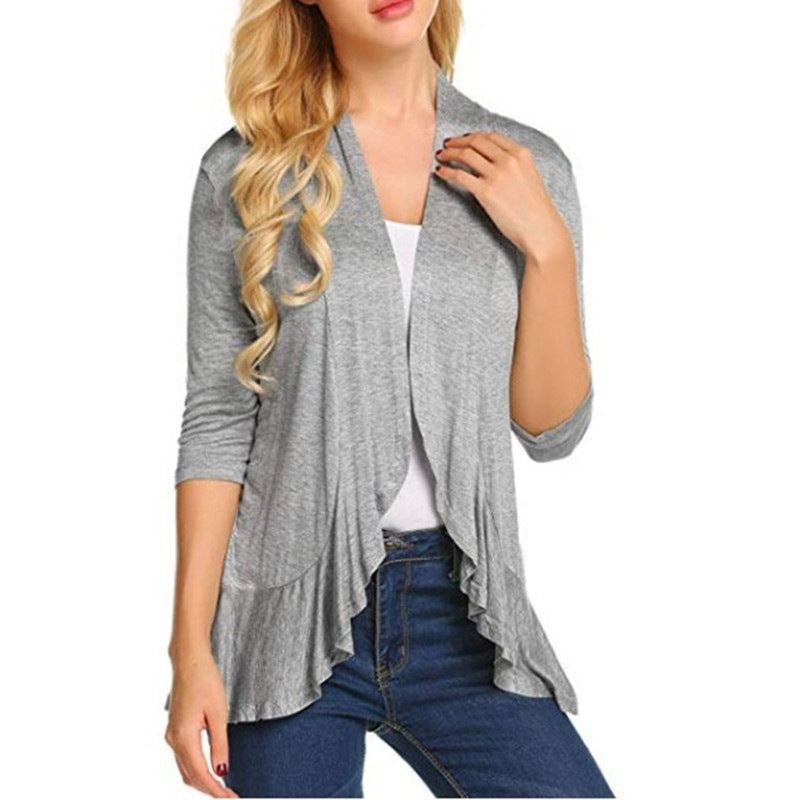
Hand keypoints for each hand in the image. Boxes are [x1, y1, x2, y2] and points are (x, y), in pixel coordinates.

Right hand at [164, 649, 238, 797]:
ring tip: (223, 788)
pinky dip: (196, 768)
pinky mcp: (174, 729)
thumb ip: (219, 744)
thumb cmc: (205, 680)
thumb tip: (222, 771)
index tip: (231, 798)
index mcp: (183, 737)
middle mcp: (173, 740)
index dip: (216, 790)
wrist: (189, 660)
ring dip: (202, 781)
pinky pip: (184, 758)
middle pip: (190, 776)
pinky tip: (210, 769)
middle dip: (209, 789)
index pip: (200, 774)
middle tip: (230, 796)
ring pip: (185, 769)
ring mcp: (171, 735)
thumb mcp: (218, 713)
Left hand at [434, 131, 572, 267]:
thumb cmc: (536, 210)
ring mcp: (496, 175)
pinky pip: (459, 175)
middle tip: (447, 145)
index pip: (491, 136)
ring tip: (441, 156)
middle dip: (458, 141)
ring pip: (466, 154)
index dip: (473, 136)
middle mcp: (509, 160)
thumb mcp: (530, 177)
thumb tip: (494, 163)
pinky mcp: (486, 192)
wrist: (540, 229)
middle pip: (476, 141)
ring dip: (450, 153)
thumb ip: (515, 165)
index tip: (464, 139)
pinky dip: (447, 171)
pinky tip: (440, 172)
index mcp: (521, 154)